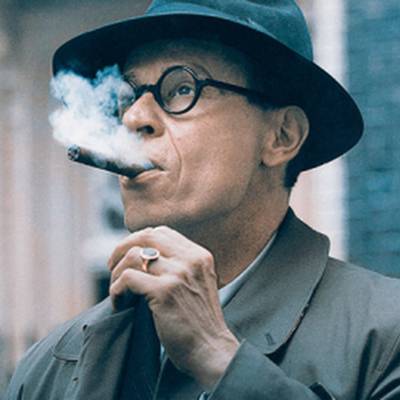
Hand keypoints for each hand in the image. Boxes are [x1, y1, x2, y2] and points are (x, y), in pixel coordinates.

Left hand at [108, 226, 239, 389]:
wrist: (211, 350)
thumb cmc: (199, 322)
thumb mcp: (197, 283)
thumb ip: (179, 266)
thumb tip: (143, 255)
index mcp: (199, 255)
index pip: (162, 232)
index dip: (140, 240)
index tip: (128, 254)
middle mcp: (191, 259)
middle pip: (146, 236)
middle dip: (122, 247)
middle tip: (112, 265)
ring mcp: (178, 274)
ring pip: (134, 255)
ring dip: (117, 272)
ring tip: (117, 290)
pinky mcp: (165, 292)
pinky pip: (127, 278)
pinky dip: (116, 290)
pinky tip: (119, 304)